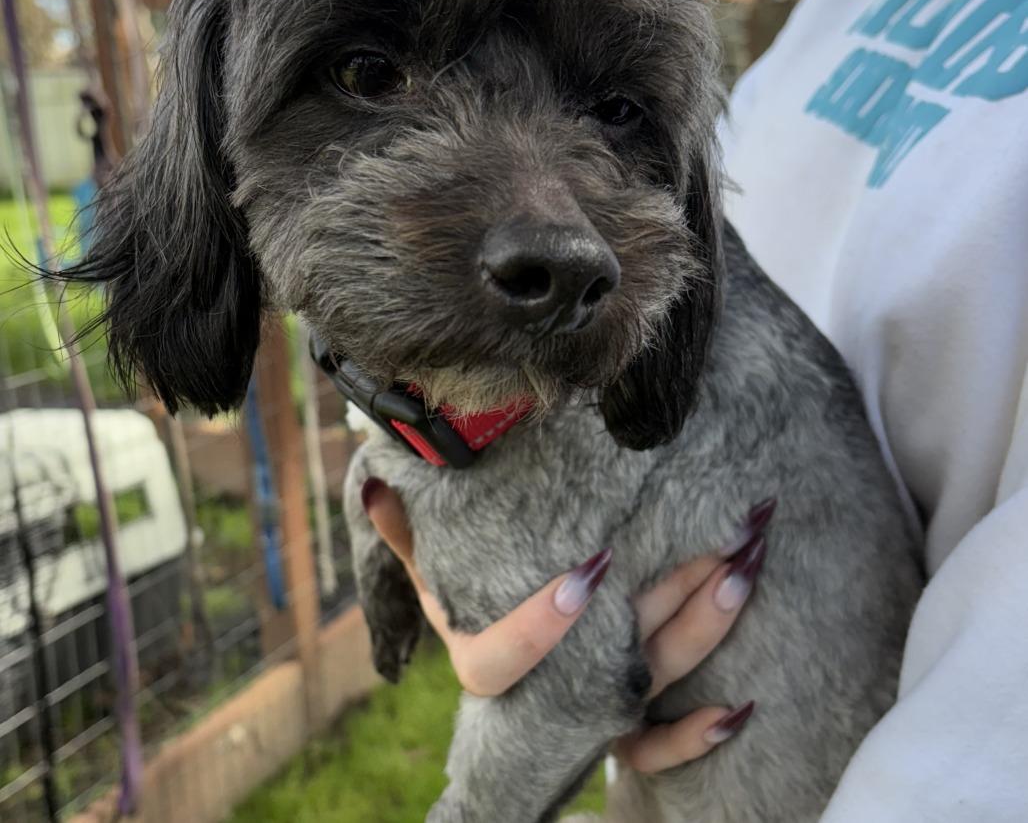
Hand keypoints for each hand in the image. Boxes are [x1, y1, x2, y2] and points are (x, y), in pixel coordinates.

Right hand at [362, 478, 771, 768]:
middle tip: (725, 532)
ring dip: (706, 623)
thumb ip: (411, 537)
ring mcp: (594, 703)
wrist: (503, 708)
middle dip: (672, 588)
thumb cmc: (473, 622)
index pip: (508, 658)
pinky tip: (738, 710)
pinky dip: (694, 739)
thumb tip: (379, 480)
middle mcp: (551, 685)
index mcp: (490, 661)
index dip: (544, 625)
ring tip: (745, 563)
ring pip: (657, 672)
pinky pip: (658, 750)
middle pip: (614, 648)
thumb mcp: (437, 586)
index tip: (589, 571)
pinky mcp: (623, 723)